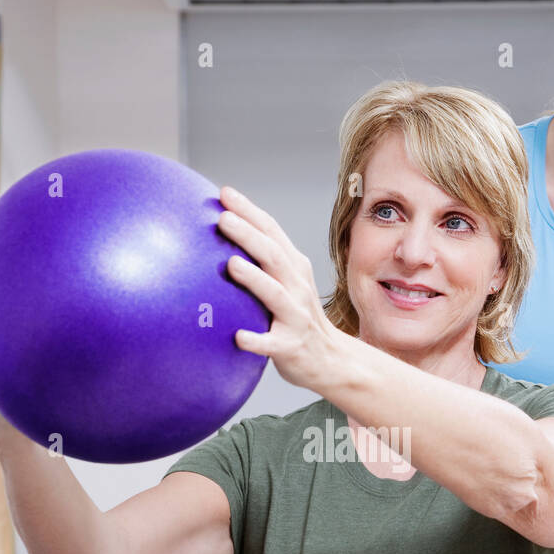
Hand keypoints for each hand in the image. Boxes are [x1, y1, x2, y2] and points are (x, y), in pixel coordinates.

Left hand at [215, 184, 338, 390]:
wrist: (330, 360)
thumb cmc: (297, 317)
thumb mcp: (288, 283)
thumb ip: (264, 261)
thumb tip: (224, 231)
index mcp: (294, 269)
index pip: (272, 233)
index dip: (249, 211)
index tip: (224, 193)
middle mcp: (297, 288)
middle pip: (273, 256)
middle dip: (249, 235)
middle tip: (223, 218)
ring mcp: (295, 318)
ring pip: (275, 295)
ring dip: (254, 279)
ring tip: (231, 264)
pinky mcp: (290, 347)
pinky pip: (271, 344)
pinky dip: (256, 340)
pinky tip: (238, 337)